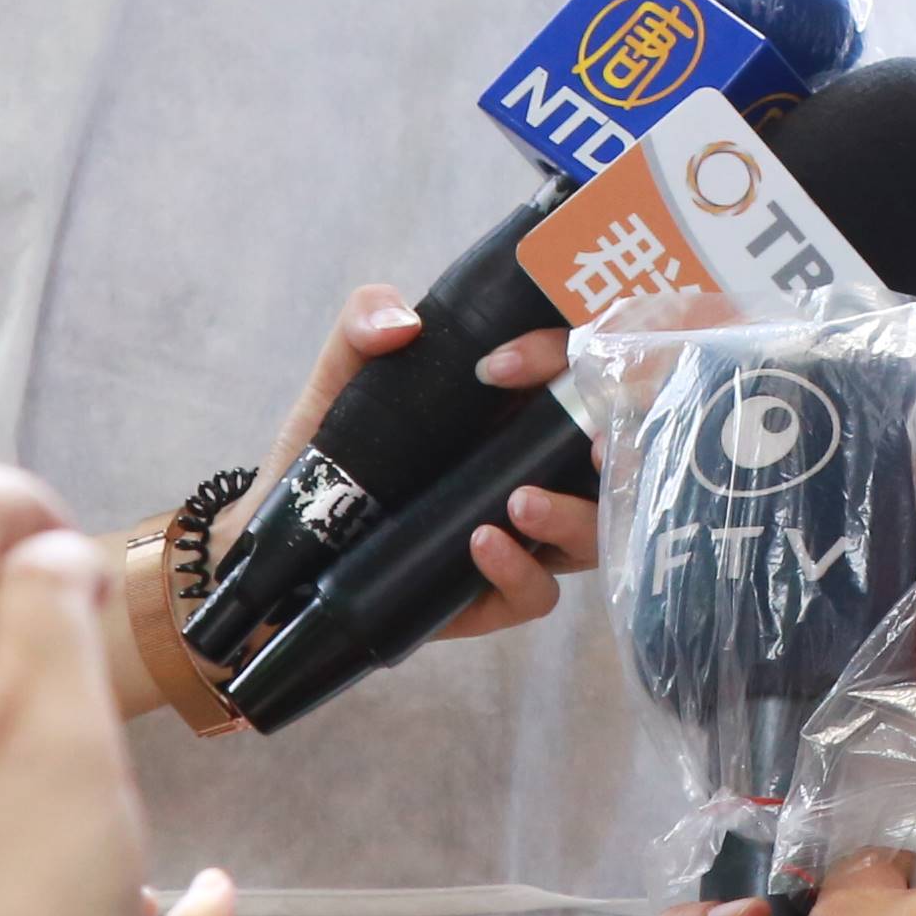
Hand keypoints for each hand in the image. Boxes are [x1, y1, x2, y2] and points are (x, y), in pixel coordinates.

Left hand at [224, 286, 601, 638]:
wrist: (286, 546)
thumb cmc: (329, 451)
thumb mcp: (343, 374)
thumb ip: (364, 322)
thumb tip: (403, 324)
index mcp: (526, 404)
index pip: (588, 367)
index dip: (572, 357)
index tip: (505, 363)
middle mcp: (542, 466)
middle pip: (623, 454)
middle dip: (630, 446)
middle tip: (598, 442)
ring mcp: (527, 534)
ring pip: (598, 531)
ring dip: (577, 516)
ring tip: (520, 502)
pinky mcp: (497, 593)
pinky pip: (540, 593)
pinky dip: (520, 570)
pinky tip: (481, 544)